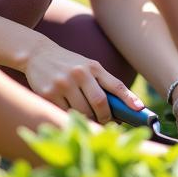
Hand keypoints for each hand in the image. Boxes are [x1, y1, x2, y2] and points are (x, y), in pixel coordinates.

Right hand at [24, 41, 142, 122]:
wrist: (38, 54)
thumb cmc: (69, 64)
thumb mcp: (87, 66)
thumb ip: (102, 82)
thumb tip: (118, 108)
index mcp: (93, 67)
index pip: (116, 85)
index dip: (129, 99)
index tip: (139, 109)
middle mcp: (79, 74)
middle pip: (100, 103)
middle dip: (106, 117)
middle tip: (107, 122)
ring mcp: (63, 84)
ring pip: (83, 111)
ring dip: (89, 120)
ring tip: (90, 120)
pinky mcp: (48, 94)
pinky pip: (65, 113)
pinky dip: (72, 118)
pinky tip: (72, 116)